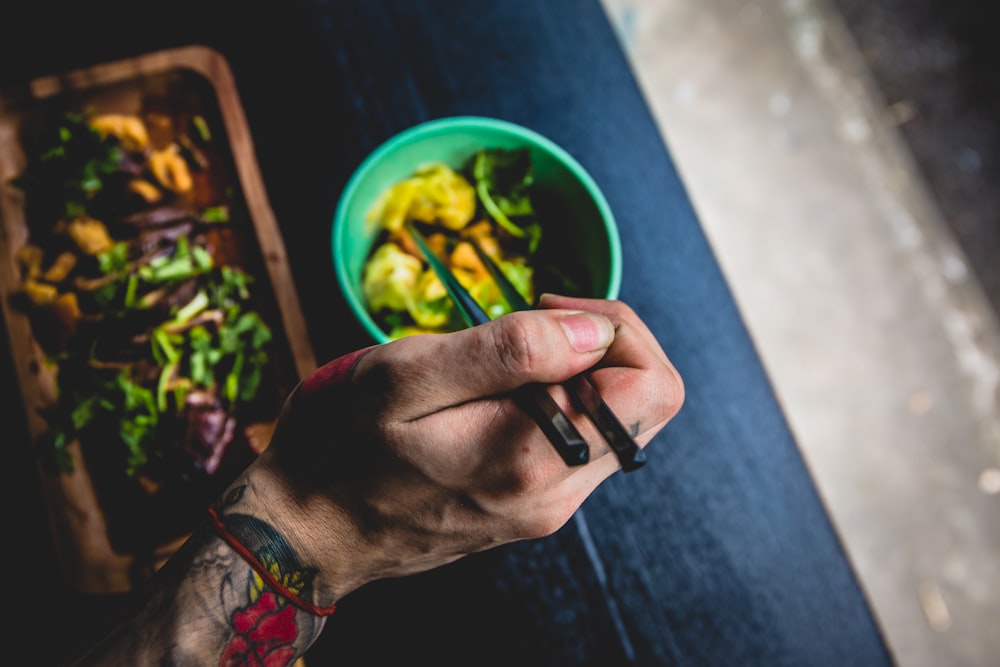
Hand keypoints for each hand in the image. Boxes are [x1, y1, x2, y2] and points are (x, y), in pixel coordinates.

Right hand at [225, 295, 683, 607]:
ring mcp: (548, 504)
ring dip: (578, 371)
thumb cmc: (340, 448)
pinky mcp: (533, 504)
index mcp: (533, 458)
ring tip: (503, 359)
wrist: (310, 532)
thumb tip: (595, 331)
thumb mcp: (404, 378)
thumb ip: (506, 351)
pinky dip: (557, 400)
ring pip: (616, 421)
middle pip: (647, 403)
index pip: (653, 386)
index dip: (617, 325)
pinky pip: (579, 440)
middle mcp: (556, 493)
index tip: (547, 308)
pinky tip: (498, 391)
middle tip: (534, 321)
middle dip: (605, 343)